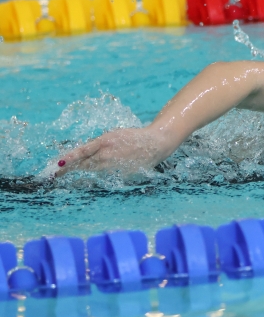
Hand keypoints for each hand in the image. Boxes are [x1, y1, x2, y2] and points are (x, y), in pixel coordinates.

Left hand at [54, 127, 168, 176]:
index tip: (57, 164)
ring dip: (79, 174)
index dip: (68, 158)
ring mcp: (113, 166)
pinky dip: (94, 178)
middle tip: (57, 173)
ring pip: (91, 171)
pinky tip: (86, 181)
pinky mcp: (120, 173)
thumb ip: (98, 144)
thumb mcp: (113, 135)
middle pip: (83, 164)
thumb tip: (83, 153)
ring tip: (67, 176)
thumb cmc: (132, 138)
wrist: (154, 144)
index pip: (81, 152)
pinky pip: (104, 177)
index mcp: (104, 142)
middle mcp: (107, 155)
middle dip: (69, 169)